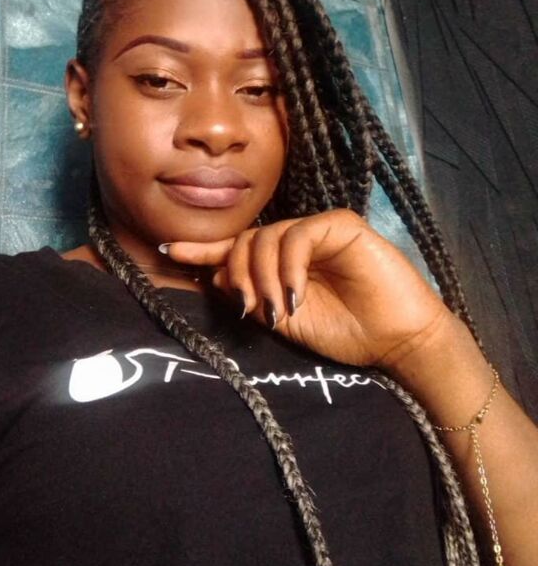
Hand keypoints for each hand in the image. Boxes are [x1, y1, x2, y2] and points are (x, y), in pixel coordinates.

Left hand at [163, 208, 457, 370]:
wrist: (396, 340)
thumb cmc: (345, 332)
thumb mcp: (284, 318)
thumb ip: (251, 295)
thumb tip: (212, 275)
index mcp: (280, 262)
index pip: (236, 249)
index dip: (203, 250)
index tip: (169, 252)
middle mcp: (295, 242)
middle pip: (244, 241)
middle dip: (236, 272)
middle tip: (246, 306)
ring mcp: (317, 230)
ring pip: (266, 237)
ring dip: (262, 276)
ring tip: (279, 309)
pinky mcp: (340, 225)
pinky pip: (297, 234)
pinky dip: (288, 266)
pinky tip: (294, 294)